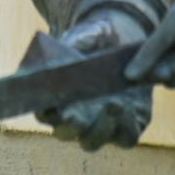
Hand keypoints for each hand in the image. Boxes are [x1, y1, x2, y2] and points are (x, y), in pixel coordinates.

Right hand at [35, 10, 152, 150]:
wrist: (126, 41)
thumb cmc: (99, 38)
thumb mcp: (90, 32)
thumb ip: (79, 39)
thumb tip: (69, 47)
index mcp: (57, 97)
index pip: (44, 112)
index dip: (45, 112)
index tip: (51, 106)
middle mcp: (75, 117)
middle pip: (65, 133)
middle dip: (70, 126)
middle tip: (76, 115)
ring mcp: (99, 124)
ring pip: (92, 141)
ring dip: (100, 129)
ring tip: (113, 104)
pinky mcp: (127, 125)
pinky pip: (125, 137)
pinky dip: (126, 126)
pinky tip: (130, 107)